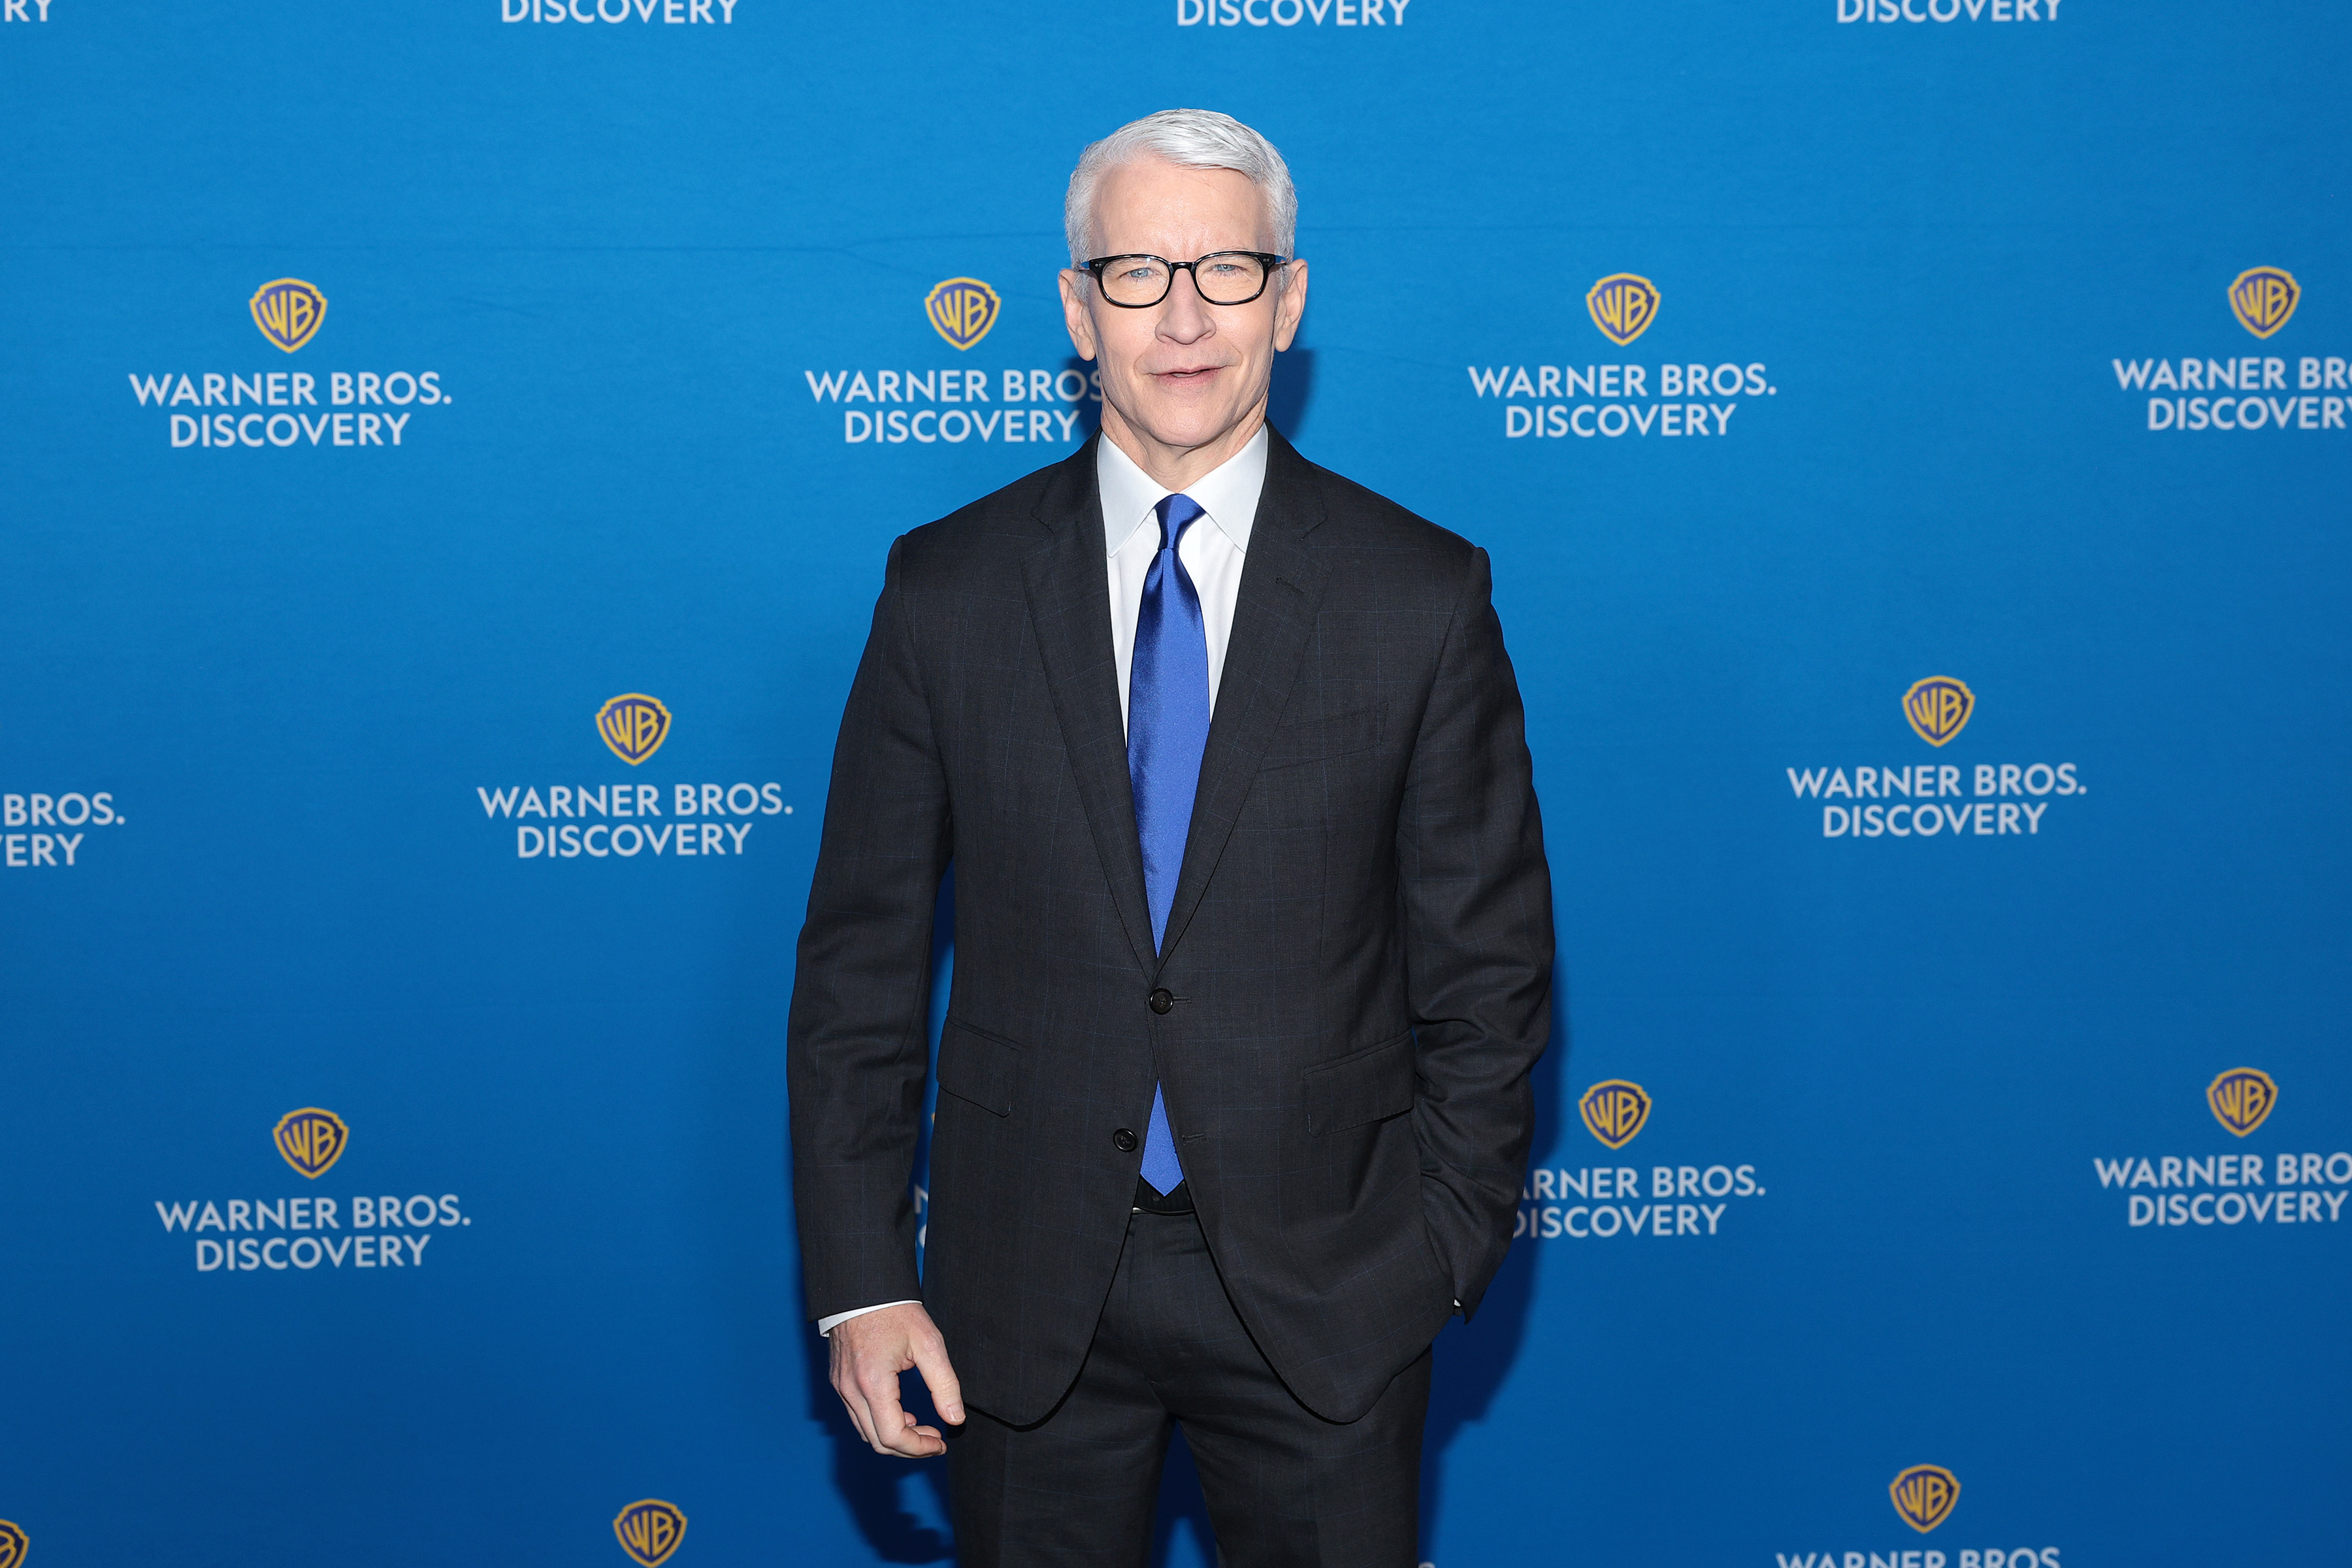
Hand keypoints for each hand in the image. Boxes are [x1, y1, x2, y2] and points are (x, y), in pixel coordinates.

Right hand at [828, 1302, 965, 1456]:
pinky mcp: (839, 1382)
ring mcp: (842, 1387)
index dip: (919, 1448)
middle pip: (878, 1442)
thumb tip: (955, 1418)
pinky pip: (858, 1415)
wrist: (863, 1288)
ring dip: (894, 1437)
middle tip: (935, 1439)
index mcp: (873, 1382)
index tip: (940, 1443)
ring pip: (866, 1432)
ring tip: (920, 1425)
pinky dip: (879, 1423)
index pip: (893, 1436)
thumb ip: (944, 1384)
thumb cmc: (895, 1311)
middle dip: (910, 1448)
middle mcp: (851, 1390)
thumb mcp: (929, 1344)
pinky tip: (901, 1412)